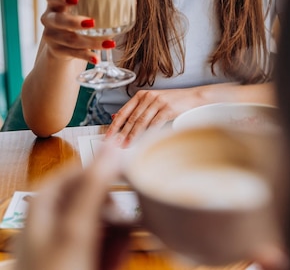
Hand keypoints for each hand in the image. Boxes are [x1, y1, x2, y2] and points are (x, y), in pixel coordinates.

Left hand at [15, 141, 129, 269]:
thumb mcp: (75, 230)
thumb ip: (95, 186)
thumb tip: (113, 145)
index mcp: (46, 202)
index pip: (82, 170)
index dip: (106, 173)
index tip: (130, 176)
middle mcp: (55, 218)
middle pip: (97, 198)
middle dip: (114, 216)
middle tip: (122, 231)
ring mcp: (68, 242)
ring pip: (105, 224)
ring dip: (116, 239)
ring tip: (113, 259)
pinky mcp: (81, 260)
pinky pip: (106, 247)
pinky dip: (113, 255)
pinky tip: (111, 266)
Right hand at [41, 0, 100, 64]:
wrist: (61, 40)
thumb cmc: (76, 15)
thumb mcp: (79, 6)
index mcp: (54, 3)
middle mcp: (49, 19)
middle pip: (58, 20)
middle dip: (74, 22)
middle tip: (92, 22)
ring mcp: (51, 36)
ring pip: (69, 39)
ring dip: (90, 42)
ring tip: (108, 43)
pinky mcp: (56, 50)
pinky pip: (72, 53)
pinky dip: (86, 55)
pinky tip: (96, 58)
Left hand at [105, 87, 204, 145]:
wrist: (192, 97)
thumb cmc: (172, 101)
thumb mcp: (153, 102)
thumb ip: (137, 109)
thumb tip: (118, 118)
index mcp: (142, 95)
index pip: (124, 111)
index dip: (115, 124)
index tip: (108, 135)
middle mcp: (148, 97)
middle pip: (131, 118)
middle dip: (121, 133)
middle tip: (114, 144)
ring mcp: (158, 102)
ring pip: (141, 121)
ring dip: (132, 135)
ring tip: (126, 145)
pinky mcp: (167, 108)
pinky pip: (155, 123)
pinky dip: (148, 133)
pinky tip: (143, 141)